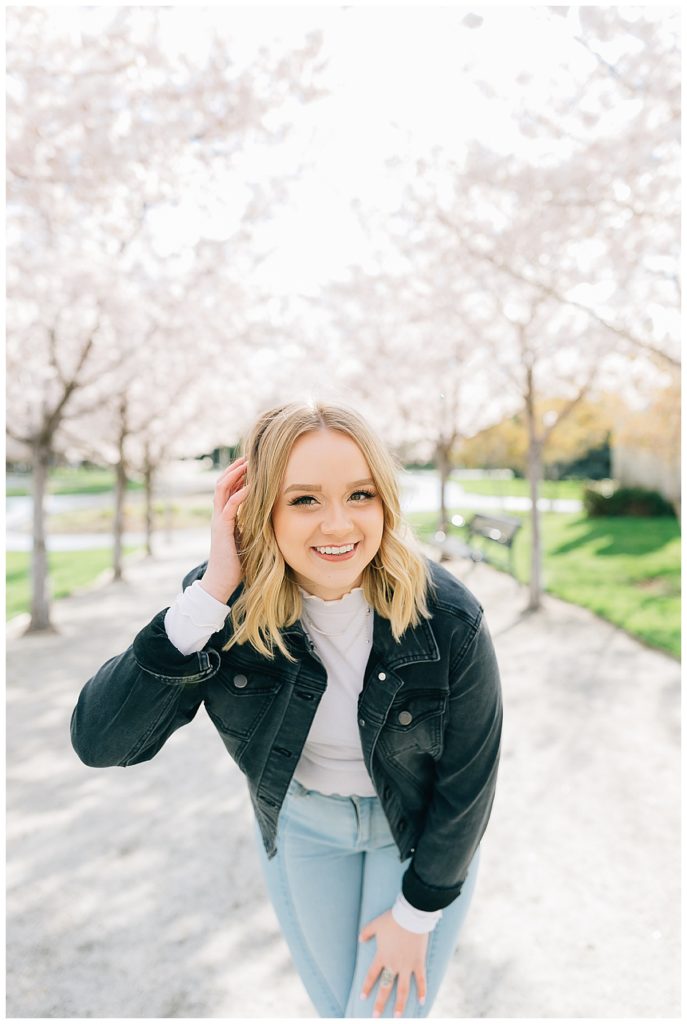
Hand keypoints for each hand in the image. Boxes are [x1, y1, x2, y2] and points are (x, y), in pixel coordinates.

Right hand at [199, 455, 249, 602]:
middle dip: (236, 467)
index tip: (252, 462)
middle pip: (223, 482)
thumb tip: (265, 517)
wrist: (221, 582)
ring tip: (248, 462)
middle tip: (250, 454)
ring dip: (235, 474)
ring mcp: (218, 521)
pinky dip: (240, 494)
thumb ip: (250, 526)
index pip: (228, 488)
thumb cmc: (236, 563)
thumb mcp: (245, 539)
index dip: (238, 473)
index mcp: (224, 516)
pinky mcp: (222, 530)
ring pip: (222, 489)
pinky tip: (252, 486)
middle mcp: (218, 515)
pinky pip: (230, 507)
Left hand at [359, 909, 427, 1017]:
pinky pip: (421, 980)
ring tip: (397, 1016)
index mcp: (382, 956)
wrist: (411, 916)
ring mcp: (407, 965)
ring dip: (400, 1004)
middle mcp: (394, 964)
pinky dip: (422, 991)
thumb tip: (360, 939)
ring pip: (403, 990)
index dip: (367, 987)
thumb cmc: (392, 919)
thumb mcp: (376, 924)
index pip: (372, 975)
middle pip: (386, 987)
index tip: (363, 997)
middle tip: (375, 1016)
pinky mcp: (419, 962)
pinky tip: (422, 1002)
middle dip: (380, 1003)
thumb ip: (367, 932)